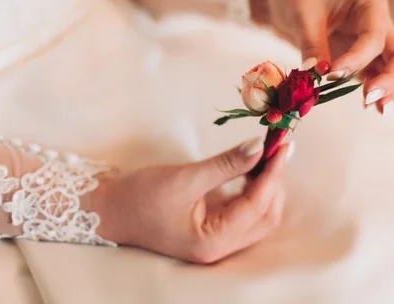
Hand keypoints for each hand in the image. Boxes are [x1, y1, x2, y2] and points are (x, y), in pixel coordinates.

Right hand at [95, 137, 292, 263]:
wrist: (110, 210)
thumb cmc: (140, 197)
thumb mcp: (185, 177)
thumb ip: (226, 164)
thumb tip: (260, 147)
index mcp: (212, 241)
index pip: (257, 207)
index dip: (273, 174)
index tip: (283, 146)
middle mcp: (220, 247)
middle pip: (266, 216)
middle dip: (275, 181)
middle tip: (277, 148)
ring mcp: (219, 239)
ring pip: (260, 215)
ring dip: (267, 185)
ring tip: (267, 155)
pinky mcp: (216, 228)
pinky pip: (246, 210)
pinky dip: (255, 188)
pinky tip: (252, 167)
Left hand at [253, 0, 393, 113]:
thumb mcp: (302, 16)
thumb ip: (313, 45)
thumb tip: (317, 74)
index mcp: (370, 4)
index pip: (374, 37)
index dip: (357, 59)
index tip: (333, 75)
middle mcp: (379, 23)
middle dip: (392, 78)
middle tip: (371, 98)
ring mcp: (374, 43)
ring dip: (391, 90)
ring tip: (379, 110)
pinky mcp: (363, 59)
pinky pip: (377, 77)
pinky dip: (378, 92)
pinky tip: (371, 108)